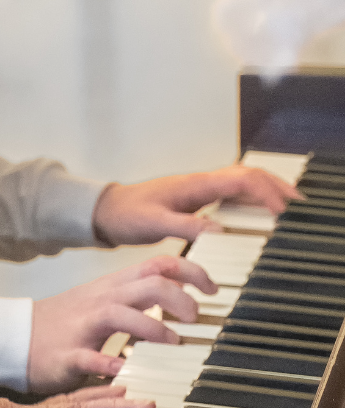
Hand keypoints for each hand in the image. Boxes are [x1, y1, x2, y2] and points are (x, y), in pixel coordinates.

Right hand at [29, 254, 211, 391]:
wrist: (14, 338)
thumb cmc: (63, 323)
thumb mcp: (101, 300)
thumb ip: (135, 296)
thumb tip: (177, 295)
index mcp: (112, 288)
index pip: (158, 265)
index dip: (191, 273)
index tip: (212, 289)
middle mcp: (101, 301)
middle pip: (148, 284)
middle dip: (181, 298)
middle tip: (196, 318)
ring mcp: (83, 325)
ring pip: (122, 314)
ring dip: (153, 327)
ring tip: (172, 342)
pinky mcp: (68, 354)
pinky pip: (90, 356)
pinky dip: (110, 363)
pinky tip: (124, 370)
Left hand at [92, 166, 300, 244]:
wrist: (107, 211)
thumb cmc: (127, 215)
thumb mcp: (153, 224)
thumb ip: (185, 226)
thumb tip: (219, 230)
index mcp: (194, 185)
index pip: (240, 180)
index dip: (265, 192)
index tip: (282, 211)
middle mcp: (200, 184)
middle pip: (247, 177)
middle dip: (275, 187)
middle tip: (299, 205)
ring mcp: (198, 190)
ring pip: (241, 184)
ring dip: (266, 192)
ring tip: (289, 208)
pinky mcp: (195, 200)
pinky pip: (230, 195)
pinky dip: (250, 201)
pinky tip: (259, 213)